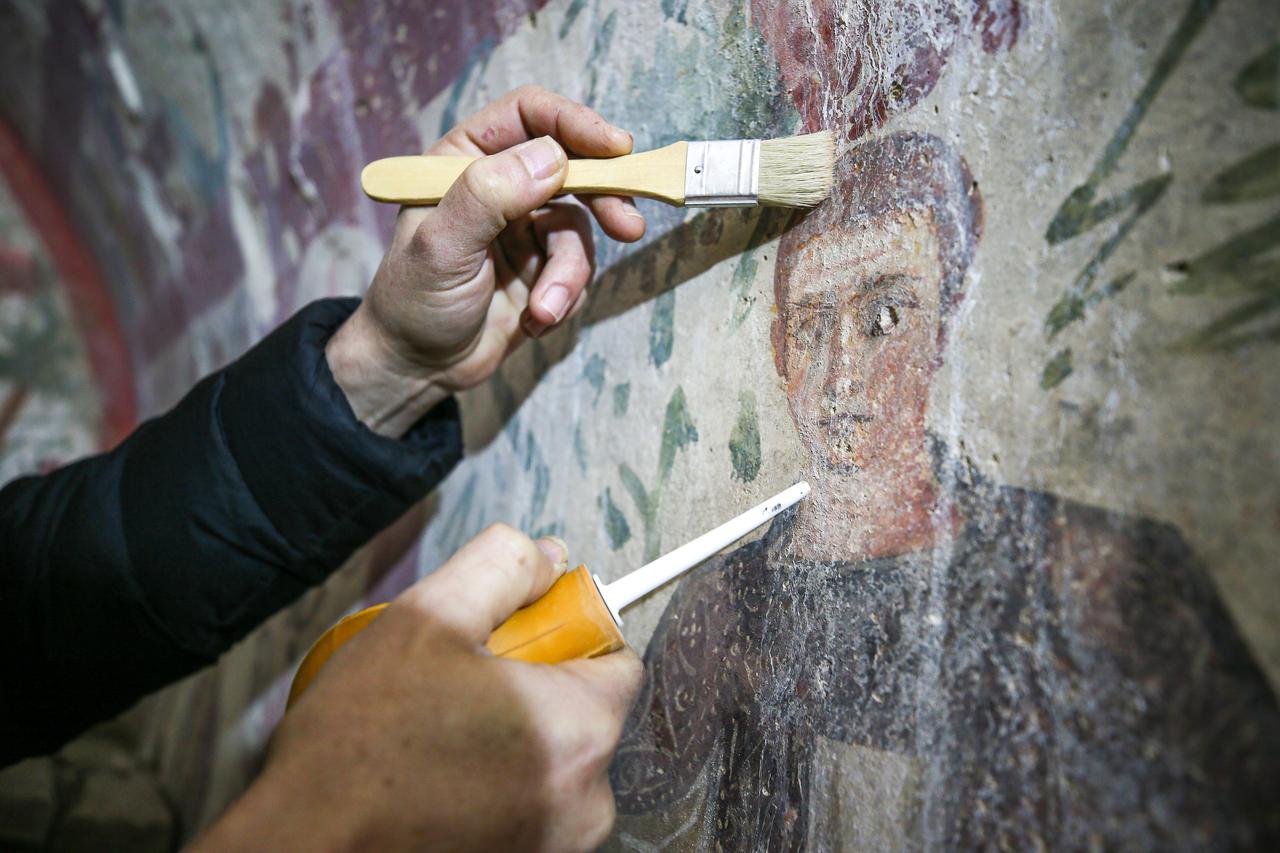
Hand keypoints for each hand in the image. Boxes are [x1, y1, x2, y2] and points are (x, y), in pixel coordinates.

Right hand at [193, 526, 642, 851]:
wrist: (306, 846)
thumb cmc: (359, 746)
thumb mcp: (426, 618)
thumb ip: (500, 569)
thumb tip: (548, 556)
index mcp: (580, 729)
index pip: (615, 656)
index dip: (565, 633)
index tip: (514, 635)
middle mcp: (587, 799)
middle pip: (584, 711)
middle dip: (533, 688)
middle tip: (459, 684)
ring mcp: (557, 842)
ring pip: (556, 760)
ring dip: (514, 739)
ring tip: (440, 733)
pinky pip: (531, 805)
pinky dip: (499, 786)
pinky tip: (439, 776)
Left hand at [326, 86, 646, 435]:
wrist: (419, 368)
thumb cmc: (413, 301)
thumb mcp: (442, 246)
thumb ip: (489, 197)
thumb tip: (552, 158)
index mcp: (464, 159)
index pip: (529, 115)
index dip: (575, 123)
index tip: (616, 147)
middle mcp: (500, 184)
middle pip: (572, 164)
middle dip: (603, 197)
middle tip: (628, 226)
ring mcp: (525, 225)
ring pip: (579, 228)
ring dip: (568, 274)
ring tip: (543, 310)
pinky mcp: (544, 266)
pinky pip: (578, 269)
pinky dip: (564, 297)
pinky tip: (535, 320)